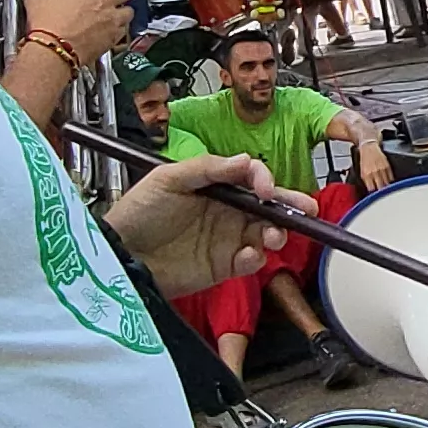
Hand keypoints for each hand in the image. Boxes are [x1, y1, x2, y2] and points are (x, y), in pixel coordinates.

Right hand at [23, 0, 130, 66]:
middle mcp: (102, 2)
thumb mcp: (36, 2)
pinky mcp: (112, 38)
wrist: (54, 50)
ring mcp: (110, 20)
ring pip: (129, 11)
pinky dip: (120, 31)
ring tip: (117, 14)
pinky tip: (112, 32)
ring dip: (124, 12)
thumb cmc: (47, 27)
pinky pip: (123, 31)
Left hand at [101, 153, 287, 294]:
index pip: (251, 177)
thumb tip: (244, 161)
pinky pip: (250, 262)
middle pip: (268, 206)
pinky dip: (256, 259)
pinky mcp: (223, 267)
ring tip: (272, 236)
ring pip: (265, 233)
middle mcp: (226, 210)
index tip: (266, 189)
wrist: (121, 253)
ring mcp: (226, 239)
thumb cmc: (137, 212)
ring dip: (276, 233)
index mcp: (215, 185)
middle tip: (306, 209)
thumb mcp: (167, 178)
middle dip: (290, 206)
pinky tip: (249, 255)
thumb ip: (206, 168)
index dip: (264, 180)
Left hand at [353, 137, 394, 192]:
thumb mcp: (362, 172)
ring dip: (388, 188)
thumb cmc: (364, 160)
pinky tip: (391, 184)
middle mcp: (374, 172)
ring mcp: (381, 169)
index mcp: (366, 174)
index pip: (372, 189)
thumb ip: (366, 181)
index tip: (376, 198)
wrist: (369, 147)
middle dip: (382, 193)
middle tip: (383, 197)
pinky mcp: (387, 166)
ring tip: (388, 192)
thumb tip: (371, 190)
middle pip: (380, 187)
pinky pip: (391, 176)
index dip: (374, 195)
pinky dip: (391, 181)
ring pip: (387, 183)